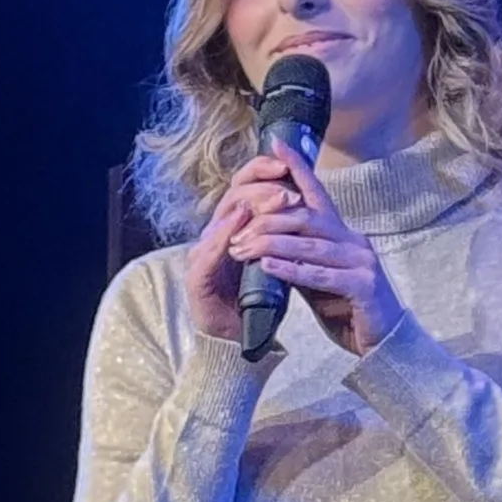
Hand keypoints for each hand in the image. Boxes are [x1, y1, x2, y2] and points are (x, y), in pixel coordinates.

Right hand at [183, 152, 310, 343]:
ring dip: (247, 206)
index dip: (261, 171)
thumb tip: (303, 198)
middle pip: (232, 195)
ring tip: (273, 200)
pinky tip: (238, 225)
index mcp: (234, 227)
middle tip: (286, 188)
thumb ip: (281, 231)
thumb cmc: (258, 298)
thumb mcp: (276, 257)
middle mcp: (215, 235)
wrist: (239, 339)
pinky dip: (222, 237)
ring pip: (221, 219)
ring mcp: (203, 255)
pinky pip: (208, 253)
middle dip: (260, 187)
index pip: (243, 187)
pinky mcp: (197, 279)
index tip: (284, 162)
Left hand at [223, 153, 399, 354]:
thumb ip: (299, 256)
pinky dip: (291, 270)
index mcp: (343, 234)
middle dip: (267, 219)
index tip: (275, 144)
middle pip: (306, 218)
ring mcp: (361, 261)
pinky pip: (321, 275)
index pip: (317, 194)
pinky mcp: (364, 286)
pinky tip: (267, 267)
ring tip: (241, 246)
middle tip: (235, 227)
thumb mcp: (318, 278)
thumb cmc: (349, 309)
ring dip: (271, 245)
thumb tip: (266, 241)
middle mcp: (353, 241)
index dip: (297, 168)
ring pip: (310, 245)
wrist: (385, 343)